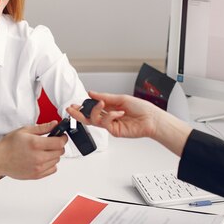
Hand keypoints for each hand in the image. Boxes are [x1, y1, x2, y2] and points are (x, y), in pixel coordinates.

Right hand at [0, 122, 66, 178]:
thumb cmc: (9, 145)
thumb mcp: (25, 130)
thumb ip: (42, 128)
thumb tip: (54, 124)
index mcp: (36, 144)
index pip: (59, 142)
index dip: (63, 138)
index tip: (61, 136)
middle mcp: (38, 157)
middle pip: (60, 152)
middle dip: (58, 145)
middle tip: (51, 142)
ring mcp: (38, 168)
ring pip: (57, 161)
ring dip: (53, 155)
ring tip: (43, 151)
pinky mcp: (37, 175)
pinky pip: (52, 170)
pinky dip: (50, 164)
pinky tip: (42, 159)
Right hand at [67, 91, 191, 156]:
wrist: (152, 119)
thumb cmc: (142, 109)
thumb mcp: (121, 98)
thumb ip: (105, 97)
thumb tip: (92, 93)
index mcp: (110, 107)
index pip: (93, 107)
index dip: (83, 106)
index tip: (75, 104)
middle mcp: (109, 116)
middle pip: (89, 117)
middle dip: (78, 113)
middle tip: (70, 109)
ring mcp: (111, 125)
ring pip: (94, 120)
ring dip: (95, 111)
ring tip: (100, 104)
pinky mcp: (114, 131)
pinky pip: (106, 123)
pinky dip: (110, 116)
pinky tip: (118, 112)